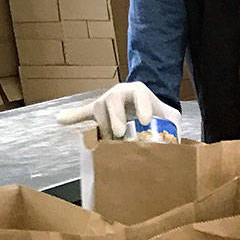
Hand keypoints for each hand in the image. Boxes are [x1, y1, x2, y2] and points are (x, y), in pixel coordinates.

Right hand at [57, 81, 180, 140]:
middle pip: (112, 101)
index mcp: (138, 91)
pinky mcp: (96, 112)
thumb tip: (179, 148)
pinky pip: (82, 113)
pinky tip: (60, 119)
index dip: (142, 105)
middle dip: (115, 116)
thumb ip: (175, 129)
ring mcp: (105, 102)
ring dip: (103, 128)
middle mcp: (119, 93)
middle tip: (120, 133)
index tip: (147, 120)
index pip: (138, 94)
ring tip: (111, 142)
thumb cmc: (159, 113)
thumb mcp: (171, 117)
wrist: (148, 108)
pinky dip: (72, 116)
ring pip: (98, 111)